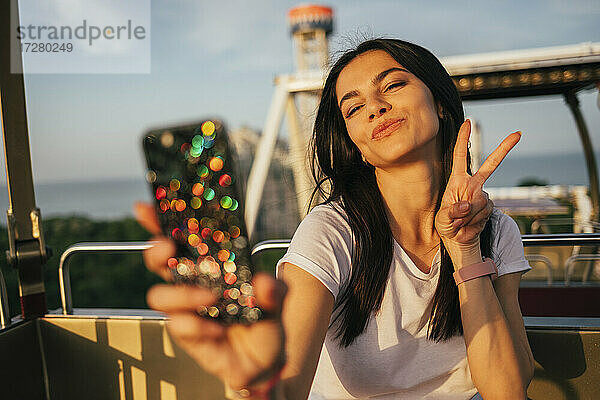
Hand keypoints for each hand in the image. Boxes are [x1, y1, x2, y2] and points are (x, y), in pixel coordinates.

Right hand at [134, 202, 286, 390]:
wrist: (266, 359)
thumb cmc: (264, 320)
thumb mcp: (278, 297)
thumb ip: (275, 288)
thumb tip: (263, 282)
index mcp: (209, 265)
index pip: (181, 238)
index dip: (160, 221)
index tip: (148, 208)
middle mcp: (192, 284)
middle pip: (158, 260)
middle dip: (156, 251)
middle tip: (170, 248)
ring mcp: (187, 309)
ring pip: (159, 295)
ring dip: (183, 294)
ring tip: (211, 299)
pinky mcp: (188, 334)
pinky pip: (179, 326)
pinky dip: (200, 326)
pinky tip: (219, 328)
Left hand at [435, 120, 519, 263]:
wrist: (459, 240)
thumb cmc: (446, 226)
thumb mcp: (442, 219)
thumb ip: (452, 211)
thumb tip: (467, 204)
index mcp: (457, 181)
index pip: (461, 156)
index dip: (464, 139)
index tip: (468, 122)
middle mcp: (472, 185)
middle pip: (490, 164)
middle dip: (504, 149)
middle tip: (518, 134)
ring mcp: (482, 195)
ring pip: (480, 201)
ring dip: (469, 214)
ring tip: (460, 221)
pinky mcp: (489, 206)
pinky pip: (484, 211)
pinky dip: (475, 220)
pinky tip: (469, 224)